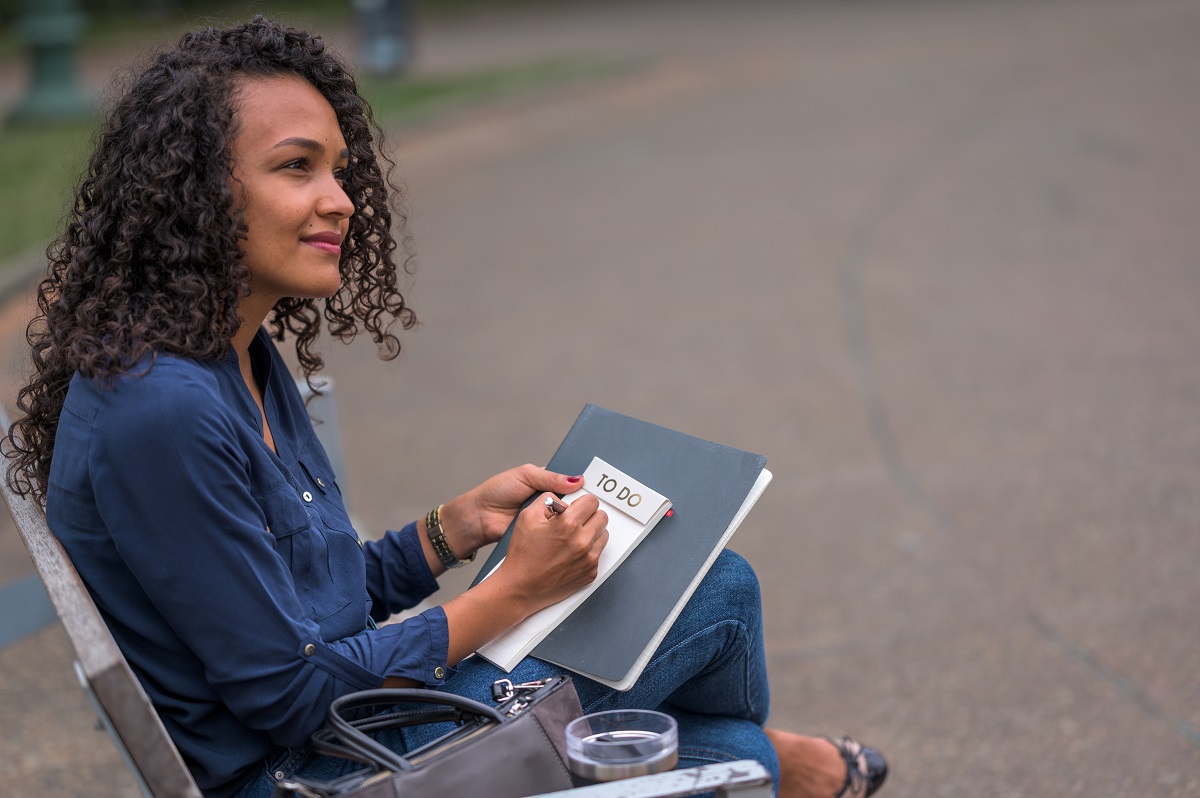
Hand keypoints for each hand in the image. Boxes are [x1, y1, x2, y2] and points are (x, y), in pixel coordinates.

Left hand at [438, 464, 583, 557]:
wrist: (478, 519)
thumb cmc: (497, 493)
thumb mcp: (524, 476)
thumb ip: (550, 477)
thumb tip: (578, 480)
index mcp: (545, 483)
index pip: (570, 483)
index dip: (582, 486)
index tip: (597, 488)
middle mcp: (549, 501)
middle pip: (573, 502)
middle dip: (582, 503)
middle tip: (597, 503)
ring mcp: (547, 520)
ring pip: (568, 519)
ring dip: (575, 519)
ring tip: (590, 516)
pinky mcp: (543, 535)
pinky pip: (559, 534)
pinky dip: (566, 533)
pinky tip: (577, 531)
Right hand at [492, 491, 609, 614]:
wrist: (520, 587)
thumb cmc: (522, 554)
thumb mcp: (527, 516)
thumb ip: (548, 500)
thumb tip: (564, 501)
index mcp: (568, 524)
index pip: (592, 502)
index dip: (582, 503)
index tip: (577, 508)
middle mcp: (582, 541)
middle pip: (602, 517)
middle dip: (589, 516)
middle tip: (575, 522)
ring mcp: (589, 559)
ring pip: (603, 535)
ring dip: (592, 533)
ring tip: (573, 539)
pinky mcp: (590, 573)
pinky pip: (598, 554)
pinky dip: (588, 552)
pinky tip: (571, 555)